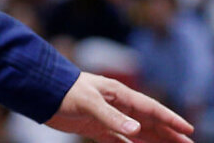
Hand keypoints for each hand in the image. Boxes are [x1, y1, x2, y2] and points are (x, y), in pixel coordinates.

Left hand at [45, 72, 193, 142]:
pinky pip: (117, 139)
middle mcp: (116, 105)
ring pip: (136, 131)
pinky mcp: (94, 126)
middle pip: (148, 122)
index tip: (188, 130)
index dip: (170, 120)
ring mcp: (106, 116)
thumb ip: (111, 117)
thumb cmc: (64, 90)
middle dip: (168, 133)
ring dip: (153, 140)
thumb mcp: (88, 102)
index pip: (150, 109)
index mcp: (119, 94)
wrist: (39, 91)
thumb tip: (136, 131)